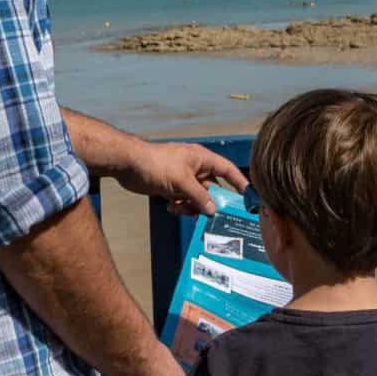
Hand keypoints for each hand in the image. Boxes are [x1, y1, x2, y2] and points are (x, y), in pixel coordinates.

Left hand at [97, 141, 246, 216]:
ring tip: (181, 208)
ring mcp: (183, 178)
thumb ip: (199, 196)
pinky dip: (180, 206)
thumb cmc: (156, 164)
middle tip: (211, 216)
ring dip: (192, 206)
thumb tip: (213, 210)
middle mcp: (195, 168)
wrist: (128, 164)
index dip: (239, 182)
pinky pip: (184, 200)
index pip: (227, 169)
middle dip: (210, 202)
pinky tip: (171, 206)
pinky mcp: (172, 187)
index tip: (248, 196)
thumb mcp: (181, 181)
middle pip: (212, 188)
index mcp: (202, 159)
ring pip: (197, 197)